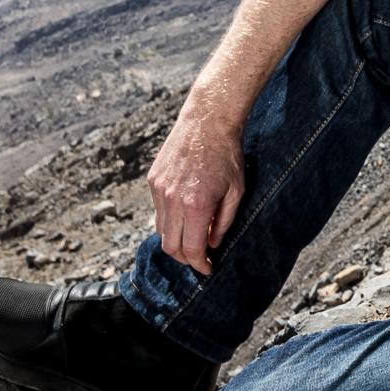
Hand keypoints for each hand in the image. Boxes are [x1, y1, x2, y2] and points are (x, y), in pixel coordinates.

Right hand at [146, 86, 247, 276]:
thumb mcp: (236, 191)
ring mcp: (159, 190)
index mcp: (196, 205)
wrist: (207, 121)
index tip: (208, 269)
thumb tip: (213, 244)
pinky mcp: (153, 180)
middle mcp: (172, 200)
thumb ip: (224, 221)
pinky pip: (157, 210)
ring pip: (161, 230)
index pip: (192, 249)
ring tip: (193, 236)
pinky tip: (185, 214)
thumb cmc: (227, 155)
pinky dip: (169, 219)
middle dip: (185, 258)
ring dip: (175, 239)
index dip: (200, 264)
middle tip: (200, 257)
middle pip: (170, 246)